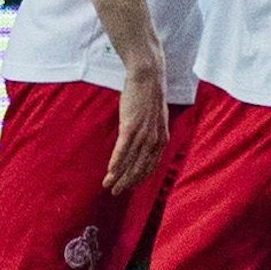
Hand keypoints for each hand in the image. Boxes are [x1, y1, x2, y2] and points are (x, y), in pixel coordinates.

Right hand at [105, 58, 168, 193]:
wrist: (148, 76)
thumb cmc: (148, 96)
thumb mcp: (154, 118)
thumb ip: (150, 132)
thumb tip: (141, 141)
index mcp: (162, 138)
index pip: (151, 165)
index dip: (139, 178)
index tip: (129, 186)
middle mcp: (155, 139)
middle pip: (141, 168)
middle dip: (128, 182)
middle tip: (116, 192)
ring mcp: (144, 133)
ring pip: (131, 162)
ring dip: (119, 176)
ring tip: (108, 186)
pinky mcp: (131, 126)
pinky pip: (123, 149)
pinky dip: (117, 163)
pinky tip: (109, 172)